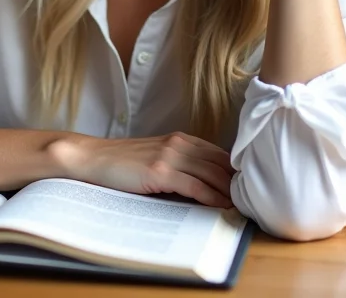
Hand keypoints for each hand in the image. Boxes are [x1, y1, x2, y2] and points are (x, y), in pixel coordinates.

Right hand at [47, 131, 234, 207]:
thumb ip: (179, 162)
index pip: (218, 153)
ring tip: (243, 206)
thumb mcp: (155, 156)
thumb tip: (206, 183)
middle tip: (252, 199)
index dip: (235, 170)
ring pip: (212, 174)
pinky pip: (195, 186)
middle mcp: (178, 143)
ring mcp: (169, 155)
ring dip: (230, 192)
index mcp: (179, 139)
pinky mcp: (160, 171)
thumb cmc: (122, 162)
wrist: (93, 158)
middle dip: (238, 182)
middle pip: (220, 163)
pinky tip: (221, 206)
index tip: (247, 186)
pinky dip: (211, 197)